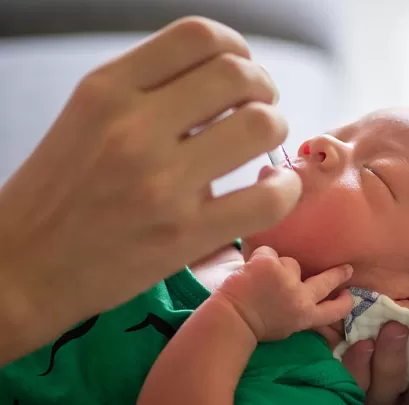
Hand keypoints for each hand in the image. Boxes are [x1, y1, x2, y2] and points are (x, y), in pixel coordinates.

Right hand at [0, 17, 299, 363]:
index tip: (242, 68)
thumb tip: (227, 78)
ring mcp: (161, 184)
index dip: (237, 47)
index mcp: (107, 90)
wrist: (23, 269)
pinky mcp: (184, 236)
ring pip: (261, 126)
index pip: (197, 36)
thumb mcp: (88, 117)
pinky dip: (286, 188)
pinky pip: (268, 198)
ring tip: (264, 144)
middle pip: (238, 75)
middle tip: (261, 107)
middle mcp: (133, 128)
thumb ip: (150, 90)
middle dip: (264, 88)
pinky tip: (275, 188)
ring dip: (276, 129)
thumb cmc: (61, 191)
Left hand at [213, 247, 353, 341]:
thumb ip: (298, 311)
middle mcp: (300, 298)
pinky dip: (260, 258)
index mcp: (304, 316)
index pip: (334, 311)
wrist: (230, 320)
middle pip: (325, 282)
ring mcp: (286, 279)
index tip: (349, 296)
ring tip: (260, 280)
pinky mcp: (270, 264)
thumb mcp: (285, 326)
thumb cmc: (253, 326)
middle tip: (346, 269)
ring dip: (278, 267)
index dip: (344, 303)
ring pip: (291, 262)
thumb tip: (307, 299)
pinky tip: (250, 270)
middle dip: (338, 274)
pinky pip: (269, 252)